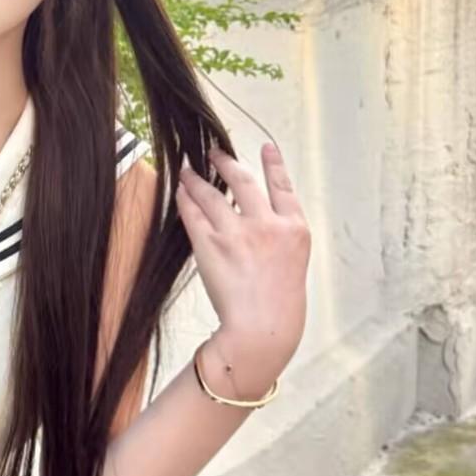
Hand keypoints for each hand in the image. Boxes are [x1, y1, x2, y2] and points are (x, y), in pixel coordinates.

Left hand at [176, 141, 309, 368]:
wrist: (263, 328)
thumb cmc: (279, 305)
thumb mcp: (293, 264)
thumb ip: (280, 237)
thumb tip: (255, 218)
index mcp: (294, 229)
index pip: (283, 187)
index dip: (274, 164)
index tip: (267, 147)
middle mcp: (267, 224)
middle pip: (243, 181)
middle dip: (226, 163)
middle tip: (214, 152)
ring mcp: (238, 232)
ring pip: (212, 194)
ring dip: (198, 178)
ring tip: (188, 169)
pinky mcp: (211, 244)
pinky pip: (193, 213)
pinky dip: (185, 199)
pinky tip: (181, 191)